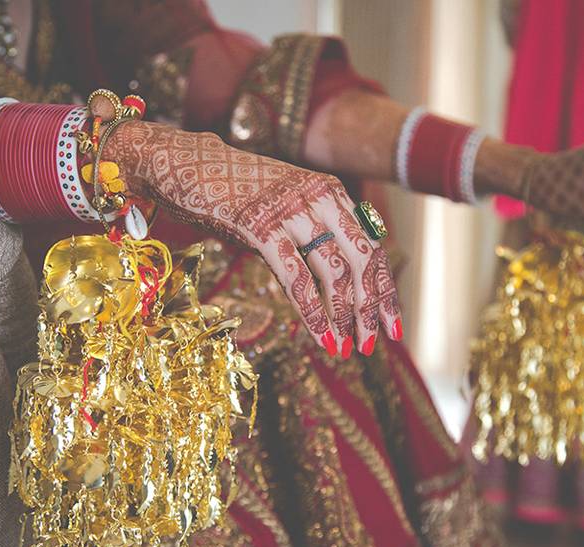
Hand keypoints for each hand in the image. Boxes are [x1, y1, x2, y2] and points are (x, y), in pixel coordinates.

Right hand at [104, 120, 401, 356]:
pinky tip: (318, 335)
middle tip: (369, 344)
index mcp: (332, 193)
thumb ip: (315, 236)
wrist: (190, 163)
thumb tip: (342, 287)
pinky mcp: (261, 225)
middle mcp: (320, 197)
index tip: (393, 326)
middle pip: (362, 260)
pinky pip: (295, 276)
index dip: (385, 290)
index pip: (373, 246)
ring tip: (343, 347)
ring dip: (342, 315)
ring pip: (334, 271)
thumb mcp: (288, 209)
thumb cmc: (238, 193)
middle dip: (370, 308)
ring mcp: (292, 210)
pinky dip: (311, 311)